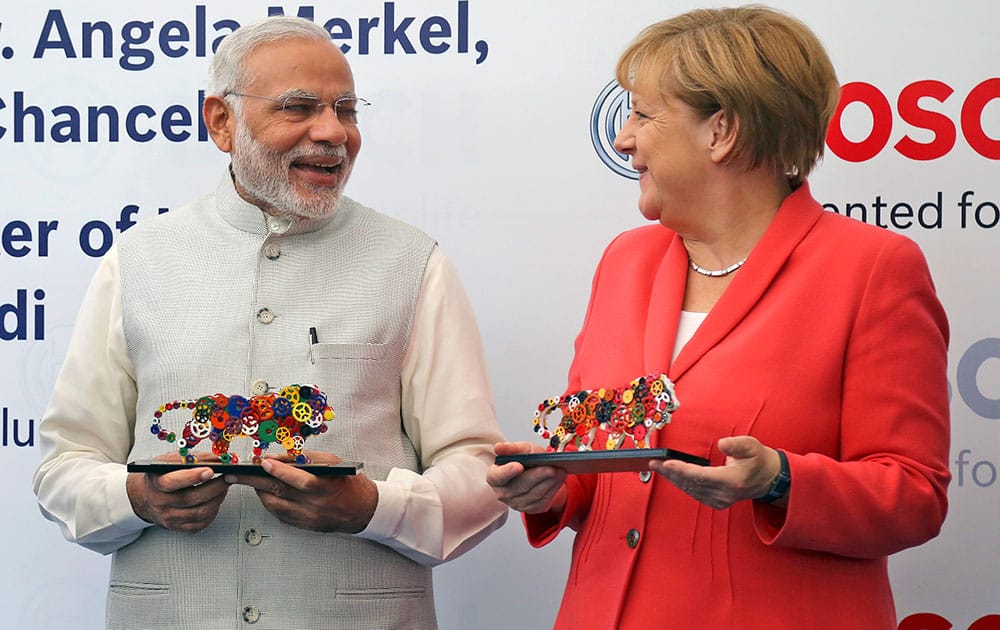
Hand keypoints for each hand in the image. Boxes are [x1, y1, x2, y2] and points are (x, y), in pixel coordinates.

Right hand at [126, 453, 229, 531]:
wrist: (144, 496)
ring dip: (217, 498)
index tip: (210, 470)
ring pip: (200, 512)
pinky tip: (215, 500)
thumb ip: (193, 458)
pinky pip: (201, 523)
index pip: (173, 482)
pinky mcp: (178, 527)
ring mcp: (169, 518)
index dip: (193, 477)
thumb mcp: (170, 460)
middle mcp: (161, 502)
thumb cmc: (160, 475)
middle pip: (192, 498)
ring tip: (223, 487)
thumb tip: (218, 458)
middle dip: (215, 486)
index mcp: (156, 483)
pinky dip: (213, 511)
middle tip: (228, 477)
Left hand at [225, 451, 377, 532]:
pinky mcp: (303, 526)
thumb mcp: (331, 463)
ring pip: (273, 505)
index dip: (279, 471)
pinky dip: (270, 501)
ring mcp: (307, 518)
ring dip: (258, 491)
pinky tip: (265, 492)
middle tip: (235, 474)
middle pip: (278, 492)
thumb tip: (276, 459)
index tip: (262, 462)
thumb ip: (304, 460)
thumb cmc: (347, 481)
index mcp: (324, 487)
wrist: (362, 509)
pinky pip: (279, 513)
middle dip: (253, 481)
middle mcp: (314, 505)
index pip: (298, 479)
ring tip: (249, 481)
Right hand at [487, 441, 567, 513]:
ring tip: (560, 471)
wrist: (535, 471)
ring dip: (549, 482)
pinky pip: (543, 499)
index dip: (508, 472)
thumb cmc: (524, 460)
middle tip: (551, 467)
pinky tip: (559, 478)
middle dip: (538, 475)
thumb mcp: (520, 449)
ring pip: (535, 494)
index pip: (498, 476)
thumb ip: (510, 448)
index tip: (518, 465)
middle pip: (521, 486)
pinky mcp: (531, 509)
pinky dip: (553, 488)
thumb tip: (498, 447)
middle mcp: (503, 493)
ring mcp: (517, 504)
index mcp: (495, 477)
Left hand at [649, 436, 782, 509]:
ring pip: (690, 490)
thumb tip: (722, 444)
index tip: (666, 463)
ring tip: (657, 467)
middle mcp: (724, 494)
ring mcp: (719, 500)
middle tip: (653, 462)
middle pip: (691, 484)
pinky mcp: (715, 502)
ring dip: (672, 478)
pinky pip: (693, 492)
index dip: (682, 470)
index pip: (701, 476)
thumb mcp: (752, 446)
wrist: (768, 479)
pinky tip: (671, 475)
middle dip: (670, 473)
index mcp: (732, 481)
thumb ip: (737, 444)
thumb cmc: (758, 460)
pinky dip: (681, 483)